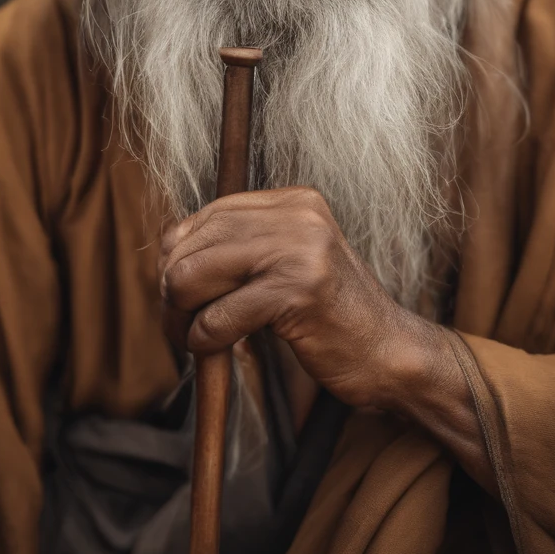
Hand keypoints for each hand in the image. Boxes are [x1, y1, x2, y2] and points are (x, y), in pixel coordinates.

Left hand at [159, 186, 435, 409]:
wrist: (390, 353)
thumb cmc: (332, 316)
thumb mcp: (287, 263)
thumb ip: (239, 247)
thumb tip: (164, 255)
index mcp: (293, 200)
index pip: (203, 217)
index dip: (179, 259)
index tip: (183, 296)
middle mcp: (296, 214)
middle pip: (189, 246)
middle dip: (172, 292)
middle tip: (179, 327)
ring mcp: (298, 249)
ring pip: (191, 278)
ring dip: (181, 319)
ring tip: (193, 340)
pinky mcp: (297, 290)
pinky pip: (216, 318)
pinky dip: (204, 341)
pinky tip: (218, 351)